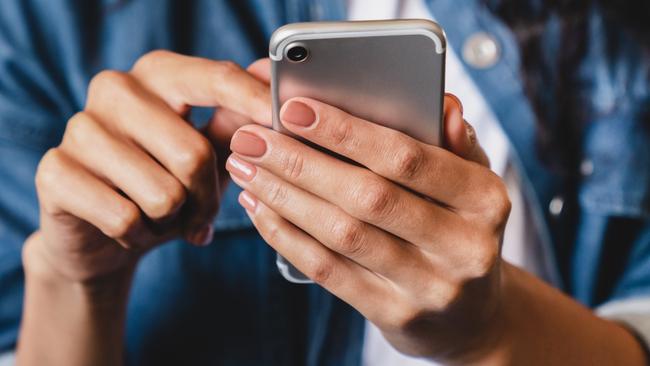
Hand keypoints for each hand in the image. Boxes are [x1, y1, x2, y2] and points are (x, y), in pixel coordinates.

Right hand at [28, 51, 271, 283]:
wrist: (102, 233)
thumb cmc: (164, 184)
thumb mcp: (207, 154)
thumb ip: (235, 121)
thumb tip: (268, 80)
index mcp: (158, 74)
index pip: (215, 78)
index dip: (254, 101)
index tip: (283, 121)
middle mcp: (115, 89)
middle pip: (194, 154)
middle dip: (207, 199)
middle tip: (200, 213)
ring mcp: (80, 127)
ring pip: (162, 193)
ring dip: (172, 221)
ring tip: (161, 217)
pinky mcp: (55, 171)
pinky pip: (125, 218)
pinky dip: (139, 236)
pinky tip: (130, 229)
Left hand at [227, 93, 509, 362]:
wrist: (471, 316)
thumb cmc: (459, 230)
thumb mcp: (472, 184)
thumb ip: (454, 143)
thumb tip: (442, 104)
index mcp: (485, 199)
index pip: (408, 158)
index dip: (346, 132)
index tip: (293, 109)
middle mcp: (463, 246)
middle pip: (367, 196)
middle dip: (300, 162)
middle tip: (251, 138)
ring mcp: (429, 287)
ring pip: (342, 234)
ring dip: (284, 197)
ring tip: (246, 168)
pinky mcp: (395, 315)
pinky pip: (329, 271)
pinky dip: (287, 237)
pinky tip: (261, 209)